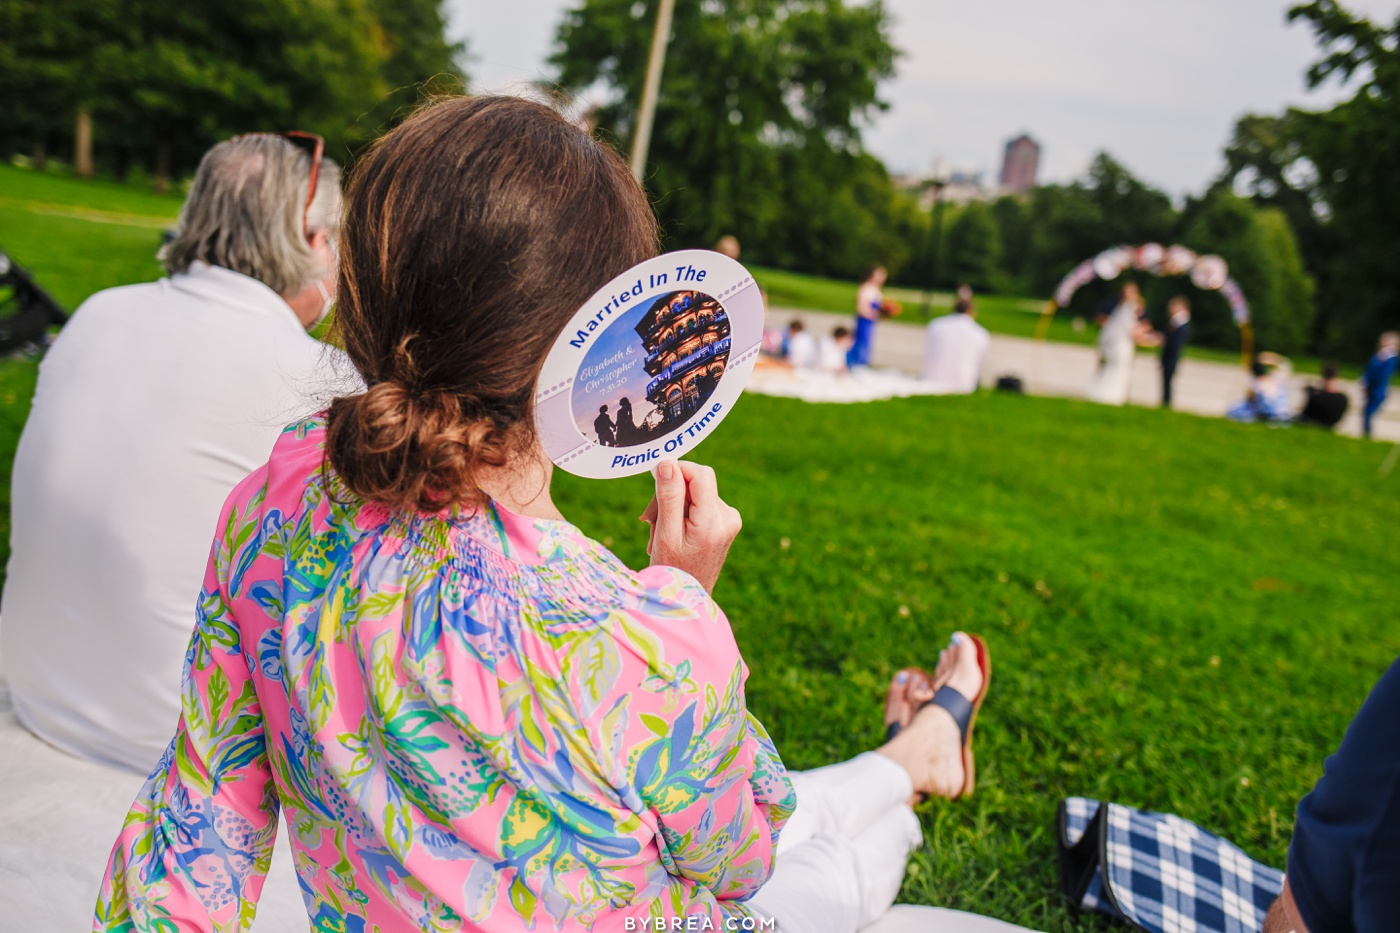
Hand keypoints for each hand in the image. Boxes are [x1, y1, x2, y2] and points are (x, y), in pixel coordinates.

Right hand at [640, 460, 742, 592]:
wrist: (687, 601)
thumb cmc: (672, 571)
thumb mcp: (665, 534)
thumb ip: (668, 497)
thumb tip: (668, 463)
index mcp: (713, 522)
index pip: (700, 474)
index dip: (676, 470)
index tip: (655, 483)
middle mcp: (727, 518)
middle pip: (696, 483)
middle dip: (670, 494)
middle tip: (648, 519)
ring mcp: (729, 521)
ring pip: (696, 493)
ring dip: (673, 507)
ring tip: (659, 532)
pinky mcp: (725, 524)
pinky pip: (701, 505)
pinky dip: (683, 514)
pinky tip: (672, 533)